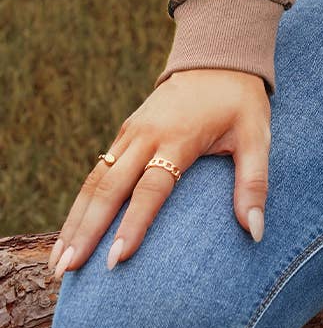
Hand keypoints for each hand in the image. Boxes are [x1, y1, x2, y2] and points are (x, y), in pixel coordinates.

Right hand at [47, 69, 270, 278]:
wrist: (218, 57)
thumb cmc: (240, 101)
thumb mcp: (257, 136)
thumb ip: (254, 183)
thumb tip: (255, 232)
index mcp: (179, 136)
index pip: (151, 188)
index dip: (133, 225)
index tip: (116, 260)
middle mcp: (147, 135)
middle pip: (110, 187)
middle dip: (86, 230)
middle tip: (66, 270)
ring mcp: (132, 132)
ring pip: (95, 180)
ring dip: (75, 220)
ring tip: (59, 263)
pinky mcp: (126, 132)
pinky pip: (98, 170)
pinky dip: (82, 202)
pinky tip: (71, 231)